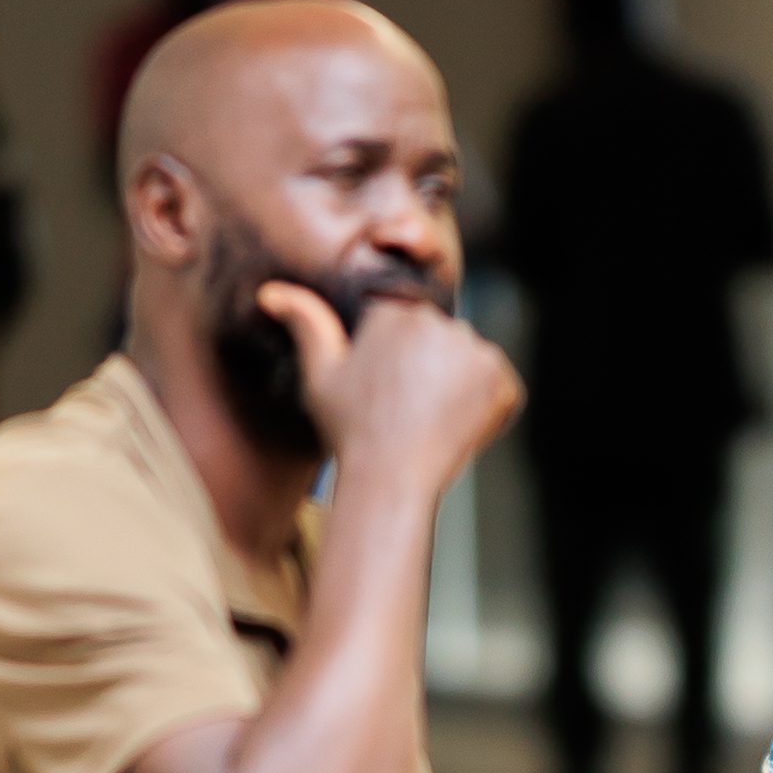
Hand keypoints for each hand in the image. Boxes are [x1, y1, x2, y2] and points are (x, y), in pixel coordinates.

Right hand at [256, 282, 522, 496]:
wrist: (390, 481)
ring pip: (467, 363)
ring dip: (455, 387)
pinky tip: (452, 429)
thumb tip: (270, 291)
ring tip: (426, 421)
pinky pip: (496, 388)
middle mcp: (440, 322)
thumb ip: (306, 323)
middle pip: (437, 342)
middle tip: (403, 412)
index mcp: (396, 314)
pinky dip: (482, 407)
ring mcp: (477, 352)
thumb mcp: (320, 375)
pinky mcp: (503, 382)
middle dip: (426, 371)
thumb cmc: (348, 430)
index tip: (381, 396)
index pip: (403, 330)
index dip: (391, 366)